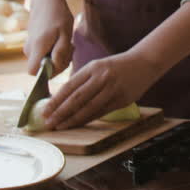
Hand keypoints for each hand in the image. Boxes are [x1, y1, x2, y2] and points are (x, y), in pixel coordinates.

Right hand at [24, 0, 73, 75]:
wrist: (46, 0)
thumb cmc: (58, 15)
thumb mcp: (65, 33)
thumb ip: (60, 52)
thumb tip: (54, 68)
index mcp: (37, 47)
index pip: (34, 72)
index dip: (48, 72)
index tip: (62, 61)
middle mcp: (29, 49)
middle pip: (42, 68)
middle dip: (59, 63)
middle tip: (71, 49)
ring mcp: (29, 46)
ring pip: (44, 60)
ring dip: (58, 56)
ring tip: (69, 43)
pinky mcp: (33, 42)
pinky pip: (43, 53)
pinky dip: (54, 51)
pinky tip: (63, 41)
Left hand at [40, 50, 160, 130]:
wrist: (145, 62)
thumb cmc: (117, 66)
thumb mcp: (98, 66)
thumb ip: (83, 80)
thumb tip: (62, 100)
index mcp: (93, 68)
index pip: (70, 86)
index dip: (56, 101)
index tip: (44, 111)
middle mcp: (102, 78)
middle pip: (77, 99)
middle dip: (60, 113)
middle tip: (49, 123)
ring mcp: (113, 89)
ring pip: (88, 108)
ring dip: (72, 120)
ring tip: (60, 127)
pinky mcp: (122, 99)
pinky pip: (101, 112)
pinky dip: (88, 119)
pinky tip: (78, 124)